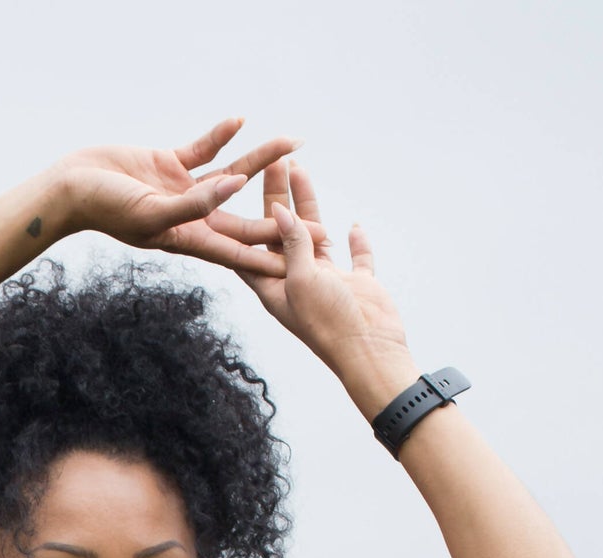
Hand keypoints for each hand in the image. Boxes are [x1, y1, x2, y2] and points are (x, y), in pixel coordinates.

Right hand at [52, 117, 318, 277]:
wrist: (71, 186)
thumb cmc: (105, 208)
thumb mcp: (152, 212)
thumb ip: (195, 203)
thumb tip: (236, 186)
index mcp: (187, 239)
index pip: (238, 253)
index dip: (270, 257)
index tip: (301, 263)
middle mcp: (190, 218)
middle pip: (244, 221)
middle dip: (279, 220)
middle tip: (319, 222)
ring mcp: (181, 191)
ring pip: (230, 176)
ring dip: (260, 163)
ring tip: (292, 144)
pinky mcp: (169, 165)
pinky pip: (203, 150)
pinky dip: (220, 136)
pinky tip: (240, 121)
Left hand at [234, 159, 415, 408]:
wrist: (370, 351)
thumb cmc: (329, 323)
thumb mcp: (302, 279)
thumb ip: (292, 244)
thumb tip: (279, 211)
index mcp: (274, 287)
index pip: (248, 247)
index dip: (239, 216)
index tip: (231, 184)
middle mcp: (296, 282)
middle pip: (281, 233)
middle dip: (275, 197)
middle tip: (272, 160)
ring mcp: (327, 282)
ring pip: (313, 236)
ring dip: (307, 205)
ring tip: (301, 168)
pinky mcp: (356, 284)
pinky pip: (354, 257)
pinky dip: (354, 242)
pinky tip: (352, 225)